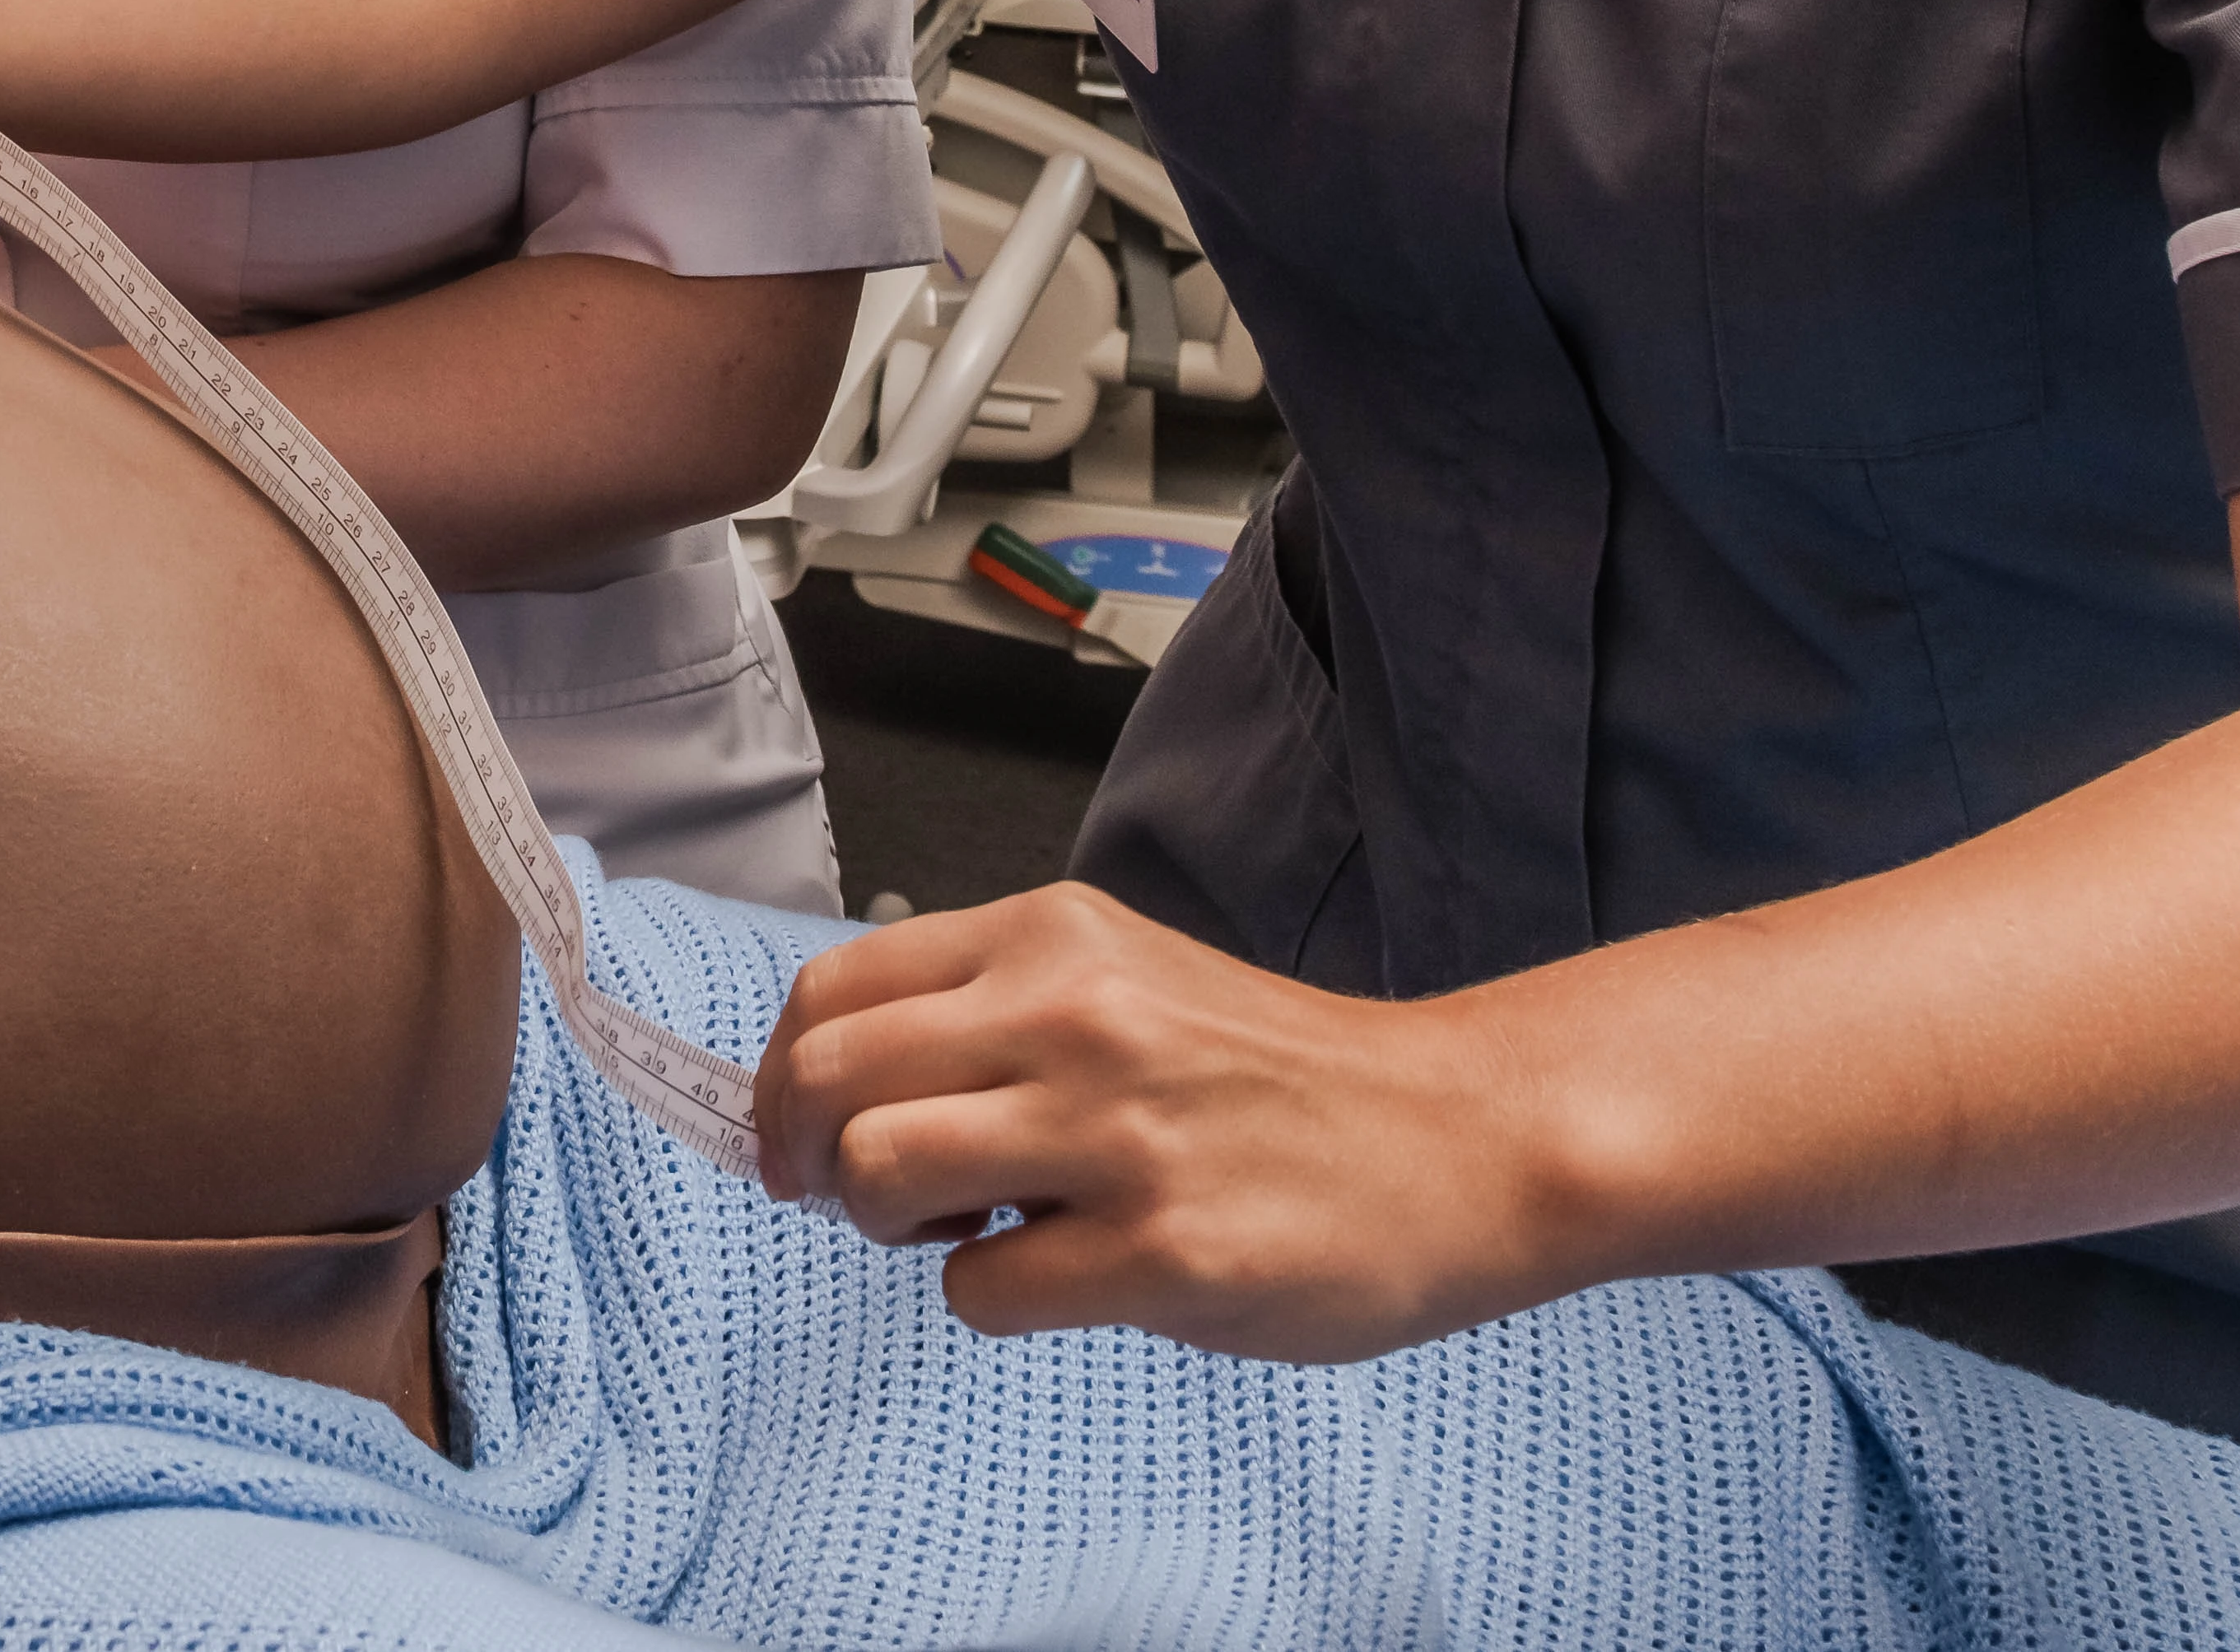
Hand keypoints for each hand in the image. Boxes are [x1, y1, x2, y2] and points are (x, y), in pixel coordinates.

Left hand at [753, 882, 1579, 1359]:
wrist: (1458, 1138)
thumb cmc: (1278, 1075)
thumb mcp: (1124, 979)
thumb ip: (992, 1011)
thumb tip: (838, 1089)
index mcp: (1051, 937)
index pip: (832, 991)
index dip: (781, 1077)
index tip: (793, 1134)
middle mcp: (1071, 1014)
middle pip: (829, 1079)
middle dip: (808, 1156)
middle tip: (859, 1198)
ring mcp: (1117, 1133)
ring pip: (879, 1174)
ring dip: (888, 1228)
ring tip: (964, 1233)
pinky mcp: (1163, 1252)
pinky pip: (981, 1293)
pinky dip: (990, 1302)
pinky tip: (1062, 1279)